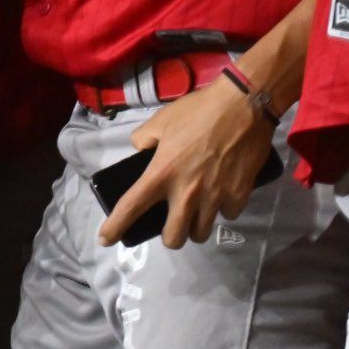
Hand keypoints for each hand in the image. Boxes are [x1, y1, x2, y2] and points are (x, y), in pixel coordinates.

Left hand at [103, 73, 275, 249]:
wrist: (243, 107)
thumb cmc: (197, 112)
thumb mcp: (160, 121)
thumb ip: (144, 140)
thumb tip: (141, 151)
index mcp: (161, 173)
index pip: (131, 207)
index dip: (115, 227)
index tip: (105, 240)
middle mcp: (186, 193)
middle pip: (174, 238)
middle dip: (171, 236)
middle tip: (172, 224)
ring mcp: (214, 197)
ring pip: (201, 233)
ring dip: (196, 226)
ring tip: (197, 212)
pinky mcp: (239, 196)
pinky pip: (228, 214)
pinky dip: (223, 208)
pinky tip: (222, 193)